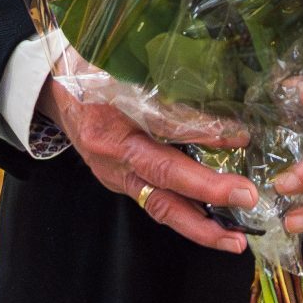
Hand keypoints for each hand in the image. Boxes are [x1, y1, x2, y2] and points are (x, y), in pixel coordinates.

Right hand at [41, 71, 254, 253]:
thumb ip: (159, 77)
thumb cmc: (90, 69)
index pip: (163, 125)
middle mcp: (113, 151)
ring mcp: (114, 172)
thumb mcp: (120, 63)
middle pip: (163, 177)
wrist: (55, 90)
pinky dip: (185, 216)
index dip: (202, 132)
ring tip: (234, 239)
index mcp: (112, 115)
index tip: (238, 137)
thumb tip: (211, 83)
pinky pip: (154, 203)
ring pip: (158, 205)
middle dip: (208, 192)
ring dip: (199, 225)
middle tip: (246, 197)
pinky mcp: (118, 181)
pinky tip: (214, 224)